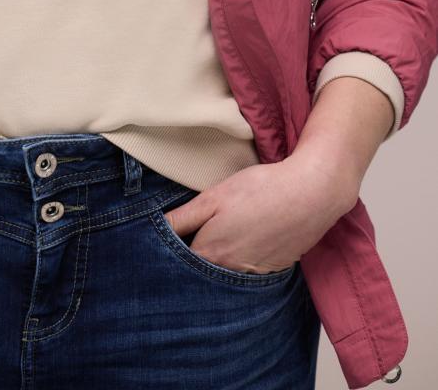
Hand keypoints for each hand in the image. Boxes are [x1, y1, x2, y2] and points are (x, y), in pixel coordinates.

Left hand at [163, 154, 356, 274]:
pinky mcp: (274, 269)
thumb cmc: (260, 190)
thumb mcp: (214, 197)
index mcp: (211, 253)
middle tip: (186, 243)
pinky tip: (243, 244)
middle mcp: (231, 272)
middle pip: (202, 274)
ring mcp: (255, 274)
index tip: (159, 246)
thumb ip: (183, 218)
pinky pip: (249, 275)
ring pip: (226, 277)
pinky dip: (241, 265)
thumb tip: (155, 229)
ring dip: (216, 267)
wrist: (311, 194)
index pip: (178, 263)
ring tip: (217, 242)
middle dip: (190, 264)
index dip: (167, 253)